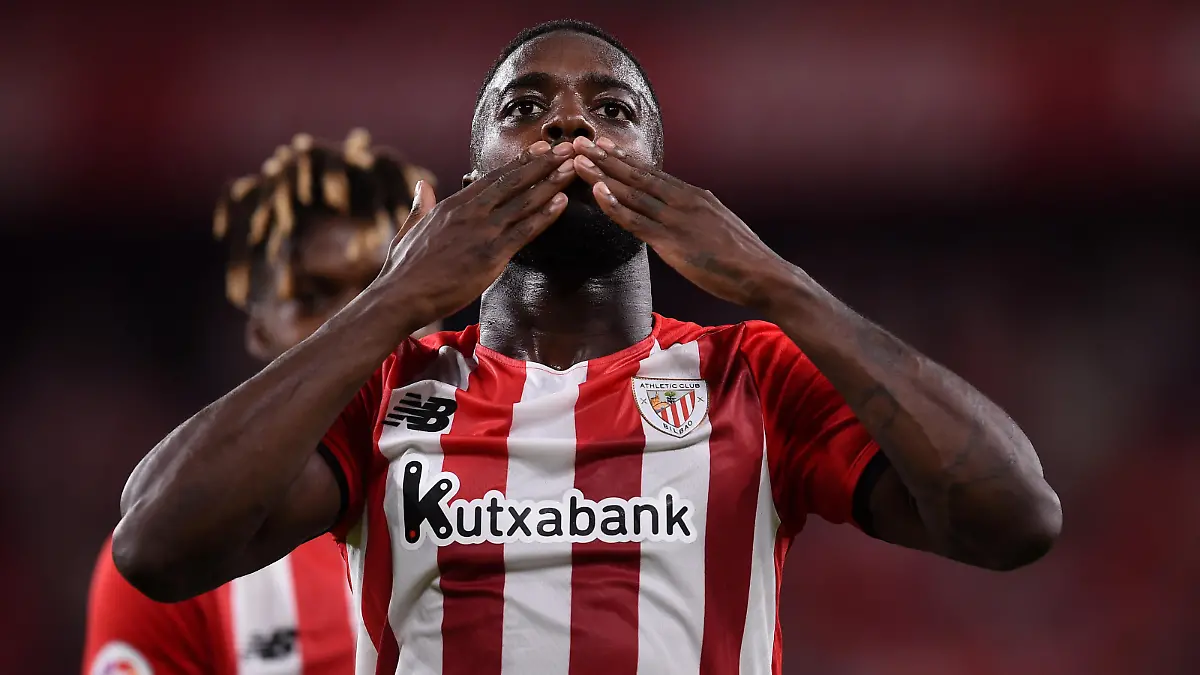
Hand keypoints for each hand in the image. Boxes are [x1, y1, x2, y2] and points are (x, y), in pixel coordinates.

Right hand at [378, 141, 576, 327]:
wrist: (400, 296)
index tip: (540, 149)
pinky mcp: (491, 255)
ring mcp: (482, 232)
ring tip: (573, 167)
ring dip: (551, 183)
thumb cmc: (403, 270)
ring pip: (523, 202)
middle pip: (513, 182)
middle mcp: (470, 212)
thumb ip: (420, 207)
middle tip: (567, 148)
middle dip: (543, 163)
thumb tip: (423, 188)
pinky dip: (545, 215)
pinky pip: (524, 231)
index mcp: (452, 205)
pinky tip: (562, 202)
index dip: (519, 163)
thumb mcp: (409, 230)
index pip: (492, 178)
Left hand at [569, 136, 793, 308]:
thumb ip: (695, 218)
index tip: (603, 145)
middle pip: (637, 175)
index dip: (624, 159)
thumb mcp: (717, 227)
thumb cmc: (743, 259)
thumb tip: (680, 217)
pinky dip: (615, 206)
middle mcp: (683, 200)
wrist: (763, 274)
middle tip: (580, 141)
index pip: (652, 174)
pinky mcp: (672, 242)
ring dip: (602, 175)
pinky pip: (637, 222)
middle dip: (606, 158)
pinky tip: (597, 193)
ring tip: (579, 160)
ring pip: (632, 193)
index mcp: (694, 196)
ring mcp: (677, 219)